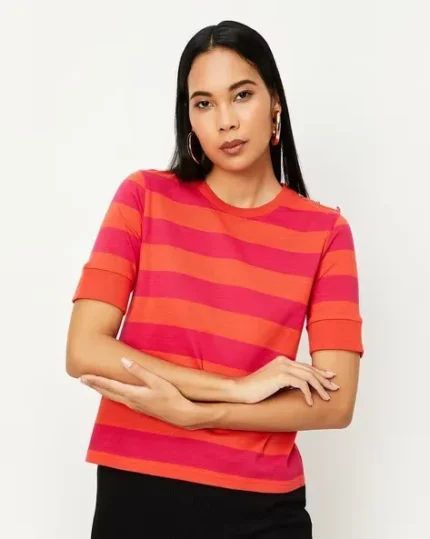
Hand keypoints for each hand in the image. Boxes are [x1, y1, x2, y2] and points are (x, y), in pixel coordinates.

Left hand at [80, 358, 198, 428]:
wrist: (182, 415)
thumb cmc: (171, 397)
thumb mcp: (156, 381)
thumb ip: (139, 371)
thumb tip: (124, 361)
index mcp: (132, 394)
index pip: (109, 385)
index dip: (96, 380)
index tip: (83, 376)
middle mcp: (131, 401)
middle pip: (108, 392)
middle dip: (95, 385)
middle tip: (83, 379)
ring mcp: (135, 406)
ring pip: (114, 397)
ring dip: (103, 390)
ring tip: (95, 385)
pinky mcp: (141, 407)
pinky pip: (121, 399)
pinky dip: (113, 394)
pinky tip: (115, 393)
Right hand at [232, 356, 339, 405]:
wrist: (240, 391)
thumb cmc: (255, 390)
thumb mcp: (273, 384)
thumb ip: (286, 382)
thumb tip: (300, 389)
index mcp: (282, 361)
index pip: (306, 366)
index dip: (320, 373)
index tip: (330, 379)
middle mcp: (284, 361)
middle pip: (310, 370)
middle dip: (324, 380)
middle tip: (335, 389)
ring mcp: (282, 368)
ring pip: (309, 376)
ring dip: (320, 388)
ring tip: (326, 398)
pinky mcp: (280, 376)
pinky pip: (301, 384)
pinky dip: (308, 393)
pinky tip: (309, 402)